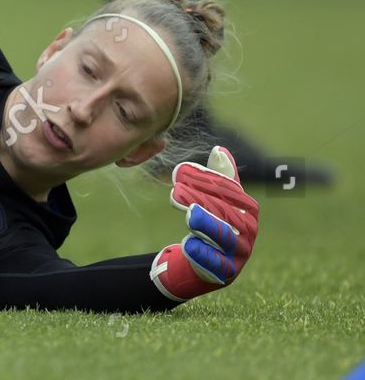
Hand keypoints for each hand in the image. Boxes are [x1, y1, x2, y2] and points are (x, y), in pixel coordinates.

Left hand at [149, 145, 260, 300]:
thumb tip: (219, 149)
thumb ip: (219, 178)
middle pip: (227, 213)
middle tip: (175, 190)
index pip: (230, 191)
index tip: (180, 171)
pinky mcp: (226, 274)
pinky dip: (203, 254)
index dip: (207, 180)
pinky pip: (216, 264)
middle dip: (201, 199)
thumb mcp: (214, 200)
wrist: (200, 263)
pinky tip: (188, 244)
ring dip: (206, 224)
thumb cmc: (210, 224)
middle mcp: (248, 232)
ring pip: (225, 238)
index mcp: (247, 210)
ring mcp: (239, 254)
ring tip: (189, 214)